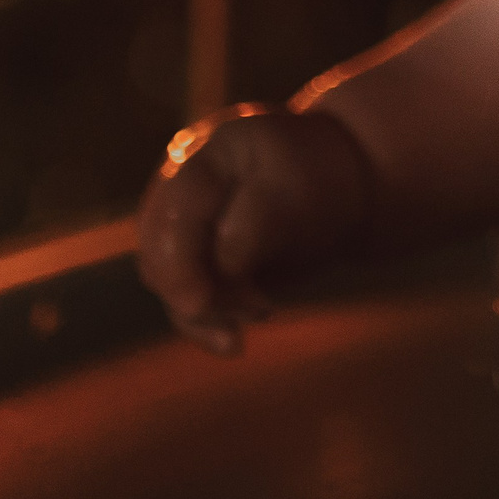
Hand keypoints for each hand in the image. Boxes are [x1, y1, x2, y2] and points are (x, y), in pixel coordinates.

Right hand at [135, 103, 373, 354]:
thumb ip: (255, 225)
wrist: (340, 191)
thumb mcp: (300, 194)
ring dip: (206, 312)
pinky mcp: (189, 254)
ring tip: (264, 309)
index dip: (179, 261)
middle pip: (158, 250)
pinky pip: (181, 297)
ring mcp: (179, 220)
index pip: (176, 211)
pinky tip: (234, 342)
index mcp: (207, 156)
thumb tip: (220, 268)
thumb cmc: (323, 183)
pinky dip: (206, 323)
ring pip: (165, 281)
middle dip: (197, 293)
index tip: (198, 304)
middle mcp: (178, 185)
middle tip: (258, 307)